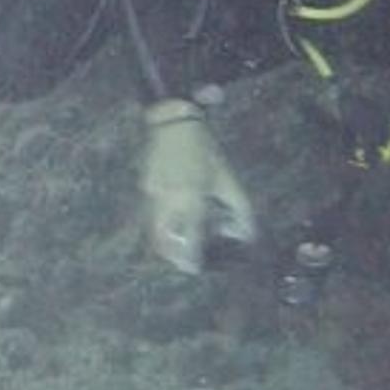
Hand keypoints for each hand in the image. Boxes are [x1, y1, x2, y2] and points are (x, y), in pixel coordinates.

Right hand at [140, 99, 257, 274]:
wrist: (172, 121)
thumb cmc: (205, 150)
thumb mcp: (227, 179)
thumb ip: (239, 208)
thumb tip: (246, 233)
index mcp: (190, 199)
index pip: (188, 240)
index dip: (191, 259)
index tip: (196, 268)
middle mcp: (167, 201)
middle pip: (163, 242)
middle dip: (172, 256)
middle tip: (184, 262)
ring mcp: (151, 194)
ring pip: (153, 230)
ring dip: (165, 242)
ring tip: (179, 246)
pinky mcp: (144, 187)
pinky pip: (151, 214)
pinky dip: (161, 224)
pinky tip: (173, 219)